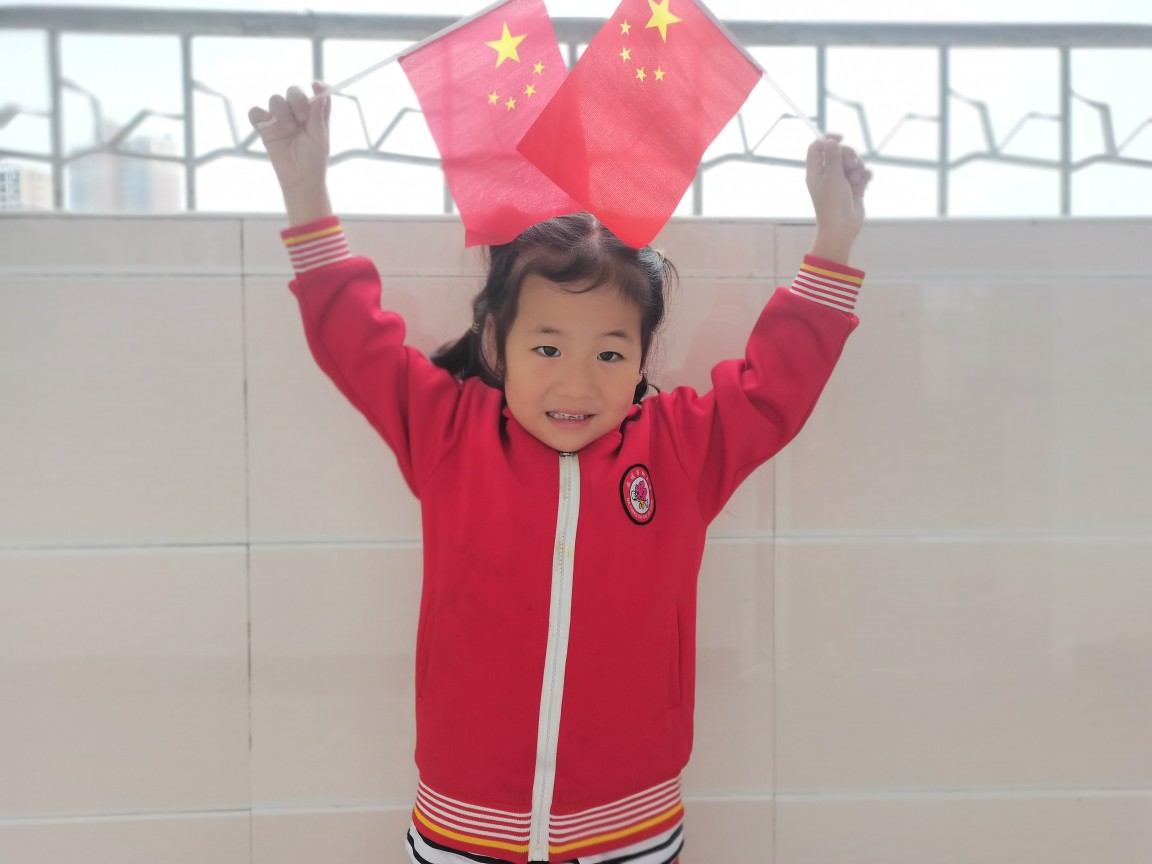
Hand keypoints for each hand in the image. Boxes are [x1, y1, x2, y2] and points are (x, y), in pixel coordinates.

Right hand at [248, 83, 332, 223]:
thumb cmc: (314, 159)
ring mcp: (279, 119)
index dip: (317, 87)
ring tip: (290, 129)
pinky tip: (267, 122)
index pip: (315, 92)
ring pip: (275, 100)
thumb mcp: (320, 137)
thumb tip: (322, 96)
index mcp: (313, 113)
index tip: (316, 87)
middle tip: (302, 118)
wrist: (300, 178)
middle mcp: (296, 112)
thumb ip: (319, 116)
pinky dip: (258, 113)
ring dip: (282, 111)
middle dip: (297, 100)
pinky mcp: (265, 128)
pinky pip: (255, 113)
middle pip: (293, 91)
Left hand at [805, 134, 870, 264]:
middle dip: (848, 156)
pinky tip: (864, 183)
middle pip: (839, 152)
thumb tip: (829, 140)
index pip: (818, 148)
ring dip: (857, 168)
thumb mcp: (832, 178)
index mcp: (816, 172)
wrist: (843, 228)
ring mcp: (842, 181)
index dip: (827, 140)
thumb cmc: (832, 204)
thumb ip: (833, 158)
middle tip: (851, 166)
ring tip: (855, 181)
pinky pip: (862, 173)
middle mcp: (828, 174)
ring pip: (853, 162)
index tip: (840, 138)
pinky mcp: (854, 187)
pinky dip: (864, 176)